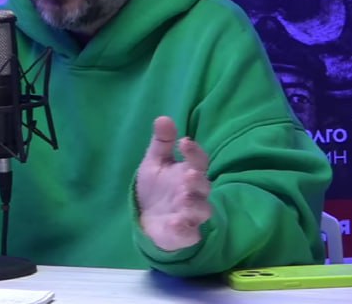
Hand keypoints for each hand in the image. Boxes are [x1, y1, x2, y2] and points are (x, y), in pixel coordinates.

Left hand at [135, 116, 212, 251]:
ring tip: (182, 199)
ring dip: (194, 205)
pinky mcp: (185, 234)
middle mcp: (194, 193)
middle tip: (188, 175)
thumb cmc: (157, 186)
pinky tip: (173, 223)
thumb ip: (162, 142)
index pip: (199, 160)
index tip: (183, 142)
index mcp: (189, 172)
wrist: (146, 217)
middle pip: (205, 186)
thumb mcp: (156, 162)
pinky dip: (183, 230)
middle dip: (198, 181)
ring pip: (202, 210)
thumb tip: (163, 118)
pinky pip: (189, 234)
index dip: (194, 152)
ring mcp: (191, 214)